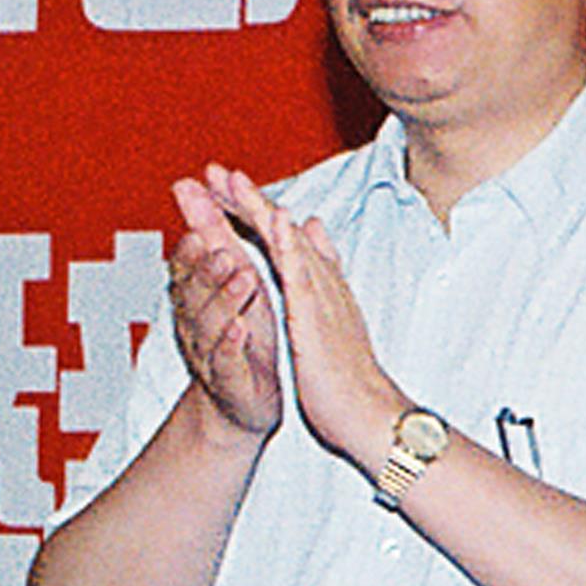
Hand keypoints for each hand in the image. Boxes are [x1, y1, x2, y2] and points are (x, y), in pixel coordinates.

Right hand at [162, 172, 288, 437]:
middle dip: (207, 266)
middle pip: (193, 290)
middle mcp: (195, 321)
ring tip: (243, 278)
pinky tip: (240, 331)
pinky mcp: (227, 381)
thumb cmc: (241, 334)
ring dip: (224, 299)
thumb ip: (213, 236)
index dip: (193, 241)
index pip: (187, 262)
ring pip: (208, 323)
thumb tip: (191, 186)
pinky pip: (224, 361)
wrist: (239, 404)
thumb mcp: (229, 278)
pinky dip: (230, 345)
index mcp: (197, 295)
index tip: (200, 218)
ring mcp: (209, 352)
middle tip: (224, 247)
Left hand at [213, 181, 411, 466]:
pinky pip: (303, 278)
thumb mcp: (328, 317)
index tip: (224, 186)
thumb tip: (312, 229)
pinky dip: (291, 247)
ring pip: (286, 246)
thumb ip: (321, 273)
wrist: (369, 414)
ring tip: (235, 182)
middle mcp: (320, 284)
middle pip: (279, 233)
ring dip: (261, 211)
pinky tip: (279, 223)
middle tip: (216, 171)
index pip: (280, 241)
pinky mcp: (319, 320)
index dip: (253, 211)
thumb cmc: (345, 377)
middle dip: (246, 200)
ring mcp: (321, 299)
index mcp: (318, 287)